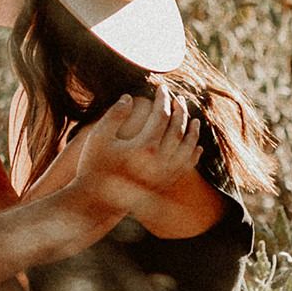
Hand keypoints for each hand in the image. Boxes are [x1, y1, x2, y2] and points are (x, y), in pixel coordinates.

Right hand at [70, 93, 199, 213]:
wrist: (96, 203)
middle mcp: (159, 161)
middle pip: (178, 129)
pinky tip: (197, 146)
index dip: (163, 99)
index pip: (162, 115)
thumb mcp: (99, 136)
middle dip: (180, 110)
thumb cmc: (94, 165)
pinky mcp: (165, 184)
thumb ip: (115, 114)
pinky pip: (186, 167)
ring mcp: (164, 174)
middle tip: (178, 98)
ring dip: (192, 131)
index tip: (161, 88)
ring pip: (187, 148)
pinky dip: (193, 155)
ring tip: (193, 119)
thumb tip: (130, 97)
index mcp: (144, 147)